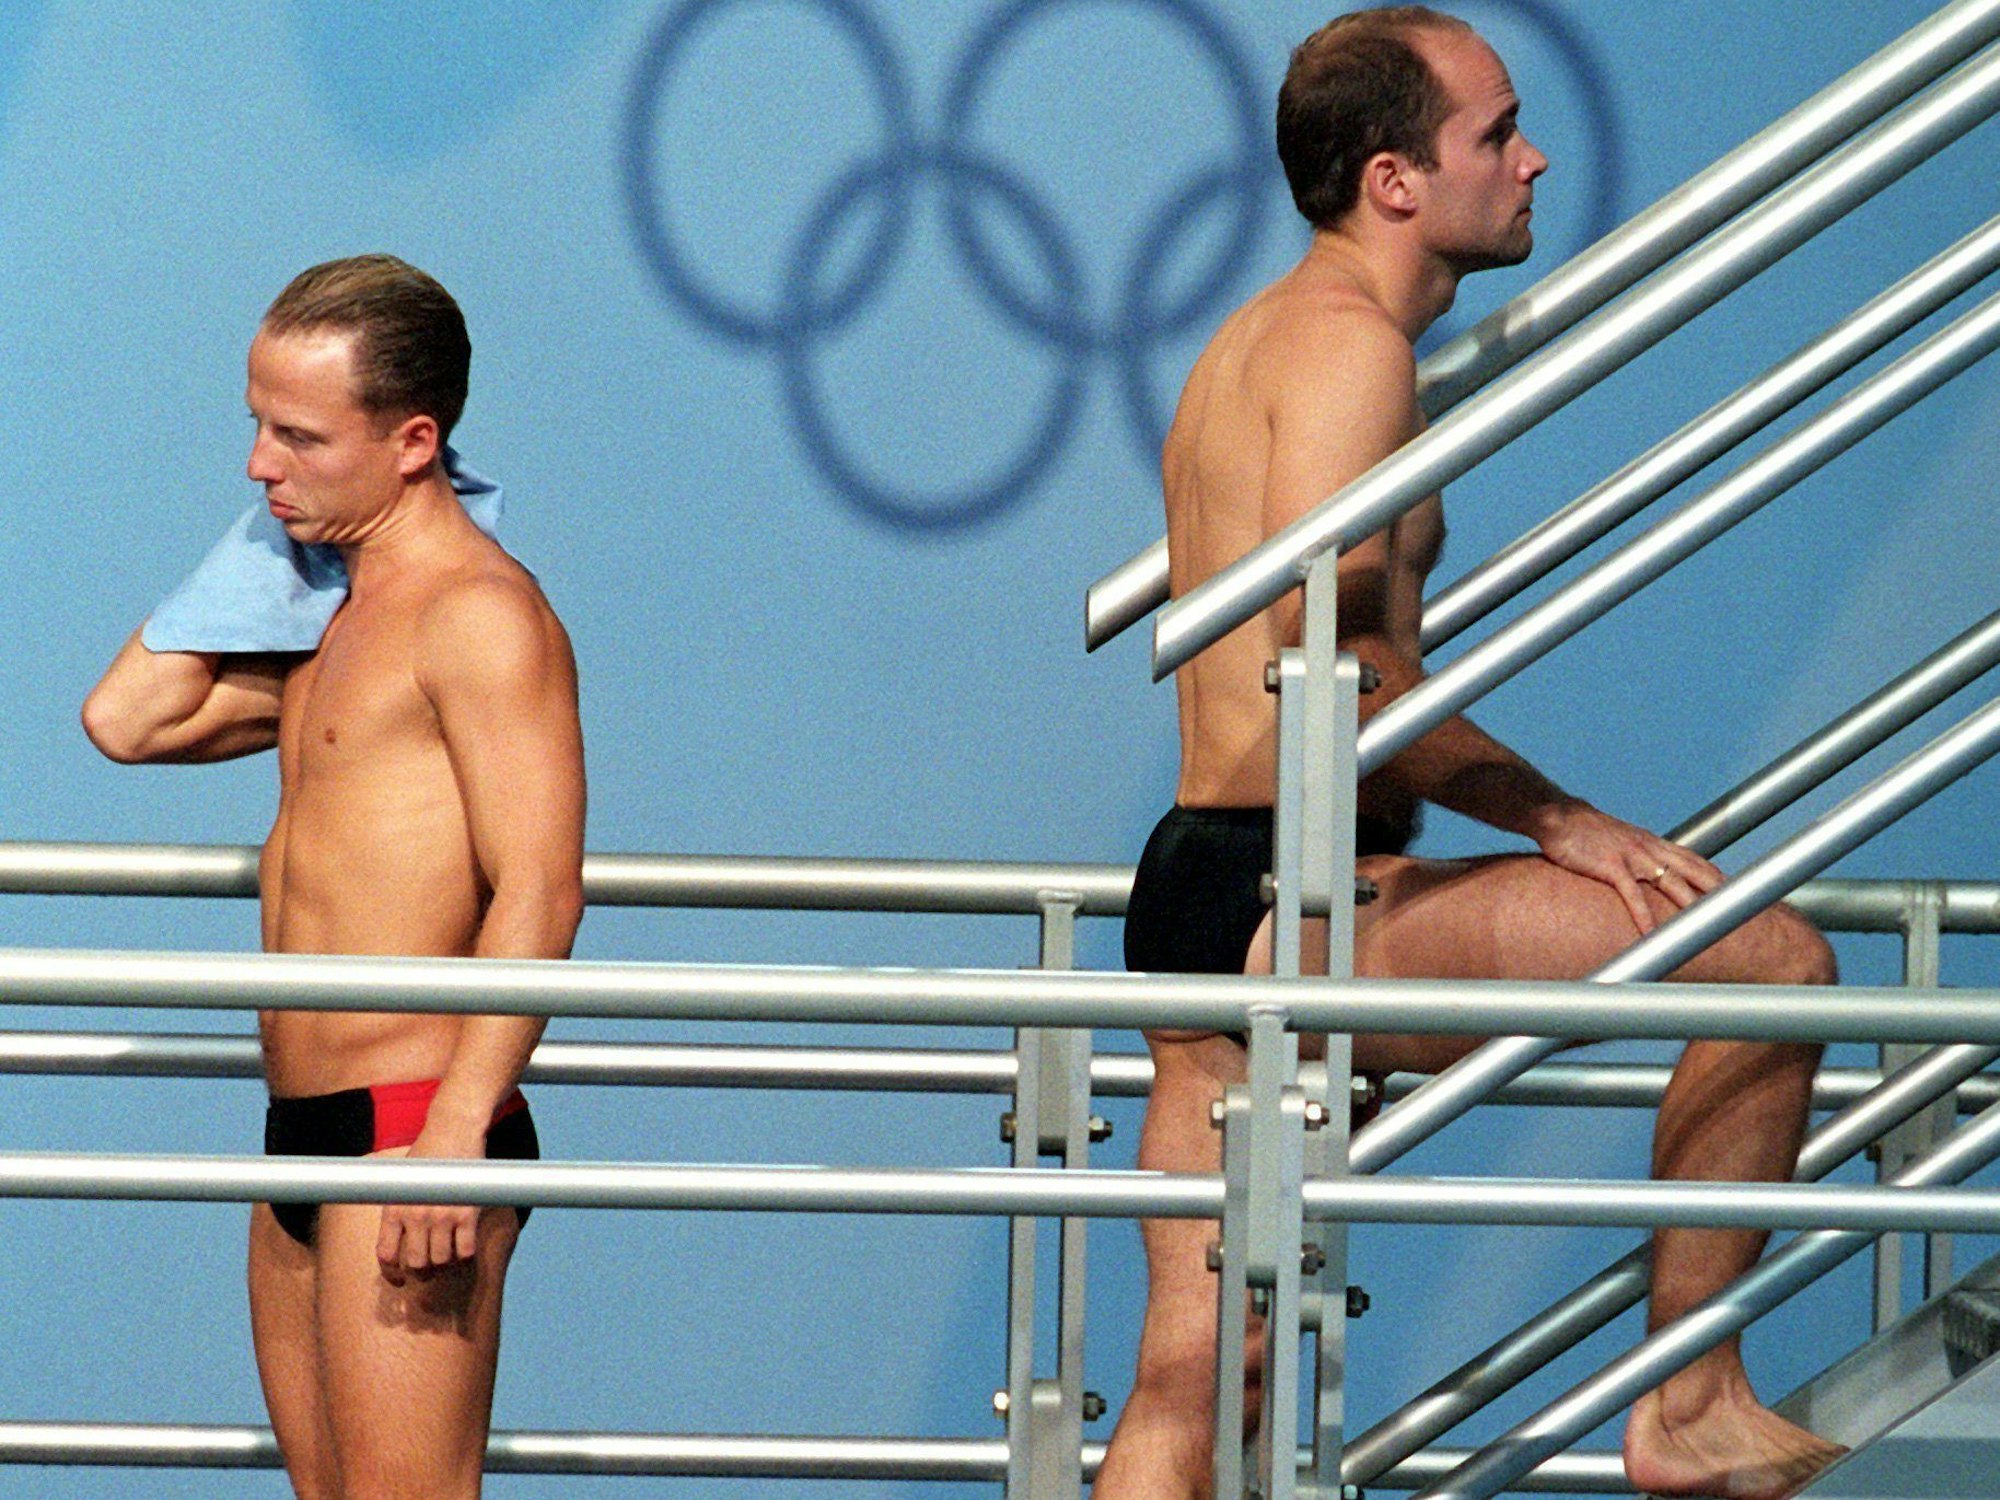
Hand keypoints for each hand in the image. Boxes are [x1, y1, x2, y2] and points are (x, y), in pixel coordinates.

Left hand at [374, 1124, 484, 1282]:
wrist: (453, 1130)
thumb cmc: (427, 1154)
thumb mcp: (401, 1182)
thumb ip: (398, 1209)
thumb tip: (398, 1240)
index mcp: (394, 1209)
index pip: (386, 1255)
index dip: (391, 1274)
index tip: (400, 1280)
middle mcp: (415, 1216)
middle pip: (416, 1264)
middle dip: (423, 1271)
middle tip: (431, 1267)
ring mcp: (442, 1216)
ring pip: (441, 1261)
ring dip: (445, 1263)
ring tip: (448, 1253)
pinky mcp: (467, 1214)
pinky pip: (465, 1251)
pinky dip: (465, 1256)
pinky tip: (465, 1248)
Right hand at [1528, 799, 1722, 935]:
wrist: (1558, 816)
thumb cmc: (1587, 833)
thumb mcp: (1622, 841)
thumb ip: (1641, 858)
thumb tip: (1653, 877)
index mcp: (1654, 843)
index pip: (1695, 860)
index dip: (1717, 877)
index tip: (1738, 894)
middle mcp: (1650, 848)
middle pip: (1693, 870)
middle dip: (1718, 891)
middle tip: (1741, 910)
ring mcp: (1632, 856)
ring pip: (1670, 882)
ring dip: (1690, 905)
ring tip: (1707, 927)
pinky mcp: (1610, 866)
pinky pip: (1632, 894)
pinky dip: (1642, 914)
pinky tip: (1649, 933)